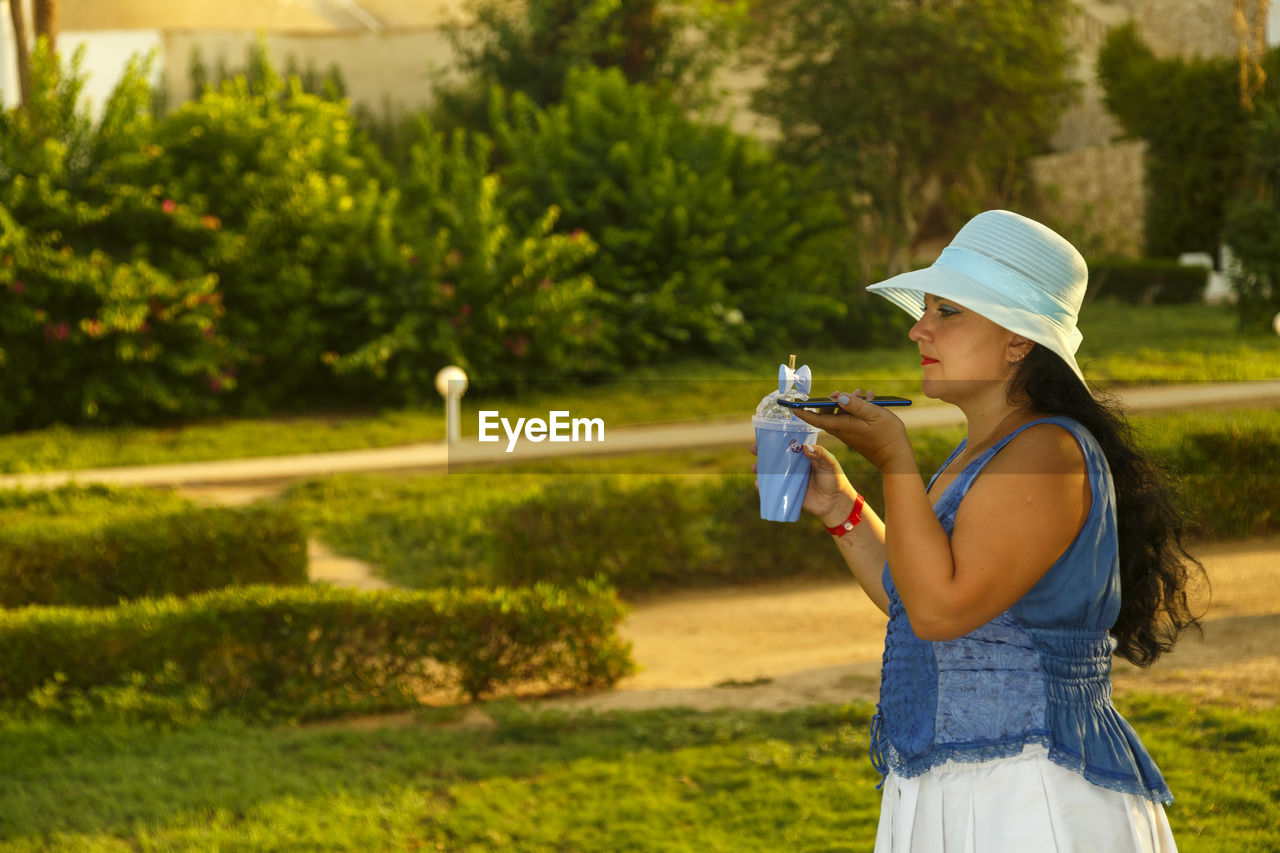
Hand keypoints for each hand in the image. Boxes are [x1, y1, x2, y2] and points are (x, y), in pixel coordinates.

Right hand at [751, 439, 857, 524]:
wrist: (836, 503)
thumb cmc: (835, 479)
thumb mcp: (830, 464)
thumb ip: (820, 454)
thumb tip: (805, 446)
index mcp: (803, 455)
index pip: (787, 444)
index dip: (775, 439)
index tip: (765, 435)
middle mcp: (794, 466)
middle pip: (775, 457)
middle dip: (762, 453)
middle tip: (754, 449)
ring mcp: (789, 479)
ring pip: (771, 472)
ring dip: (760, 469)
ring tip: (754, 468)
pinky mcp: (788, 492)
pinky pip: (773, 488)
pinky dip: (764, 487)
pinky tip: (758, 485)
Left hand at [789, 391, 914, 473]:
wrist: (896, 457)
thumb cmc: (886, 435)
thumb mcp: (873, 415)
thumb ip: (855, 405)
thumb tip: (839, 397)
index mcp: (841, 425)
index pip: (815, 418)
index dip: (802, 411)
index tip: (791, 405)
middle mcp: (841, 430)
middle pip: (828, 412)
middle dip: (834, 399)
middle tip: (848, 392)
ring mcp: (848, 432)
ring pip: (841, 412)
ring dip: (850, 401)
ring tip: (866, 394)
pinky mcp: (856, 433)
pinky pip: (851, 417)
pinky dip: (857, 408)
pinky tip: (871, 400)